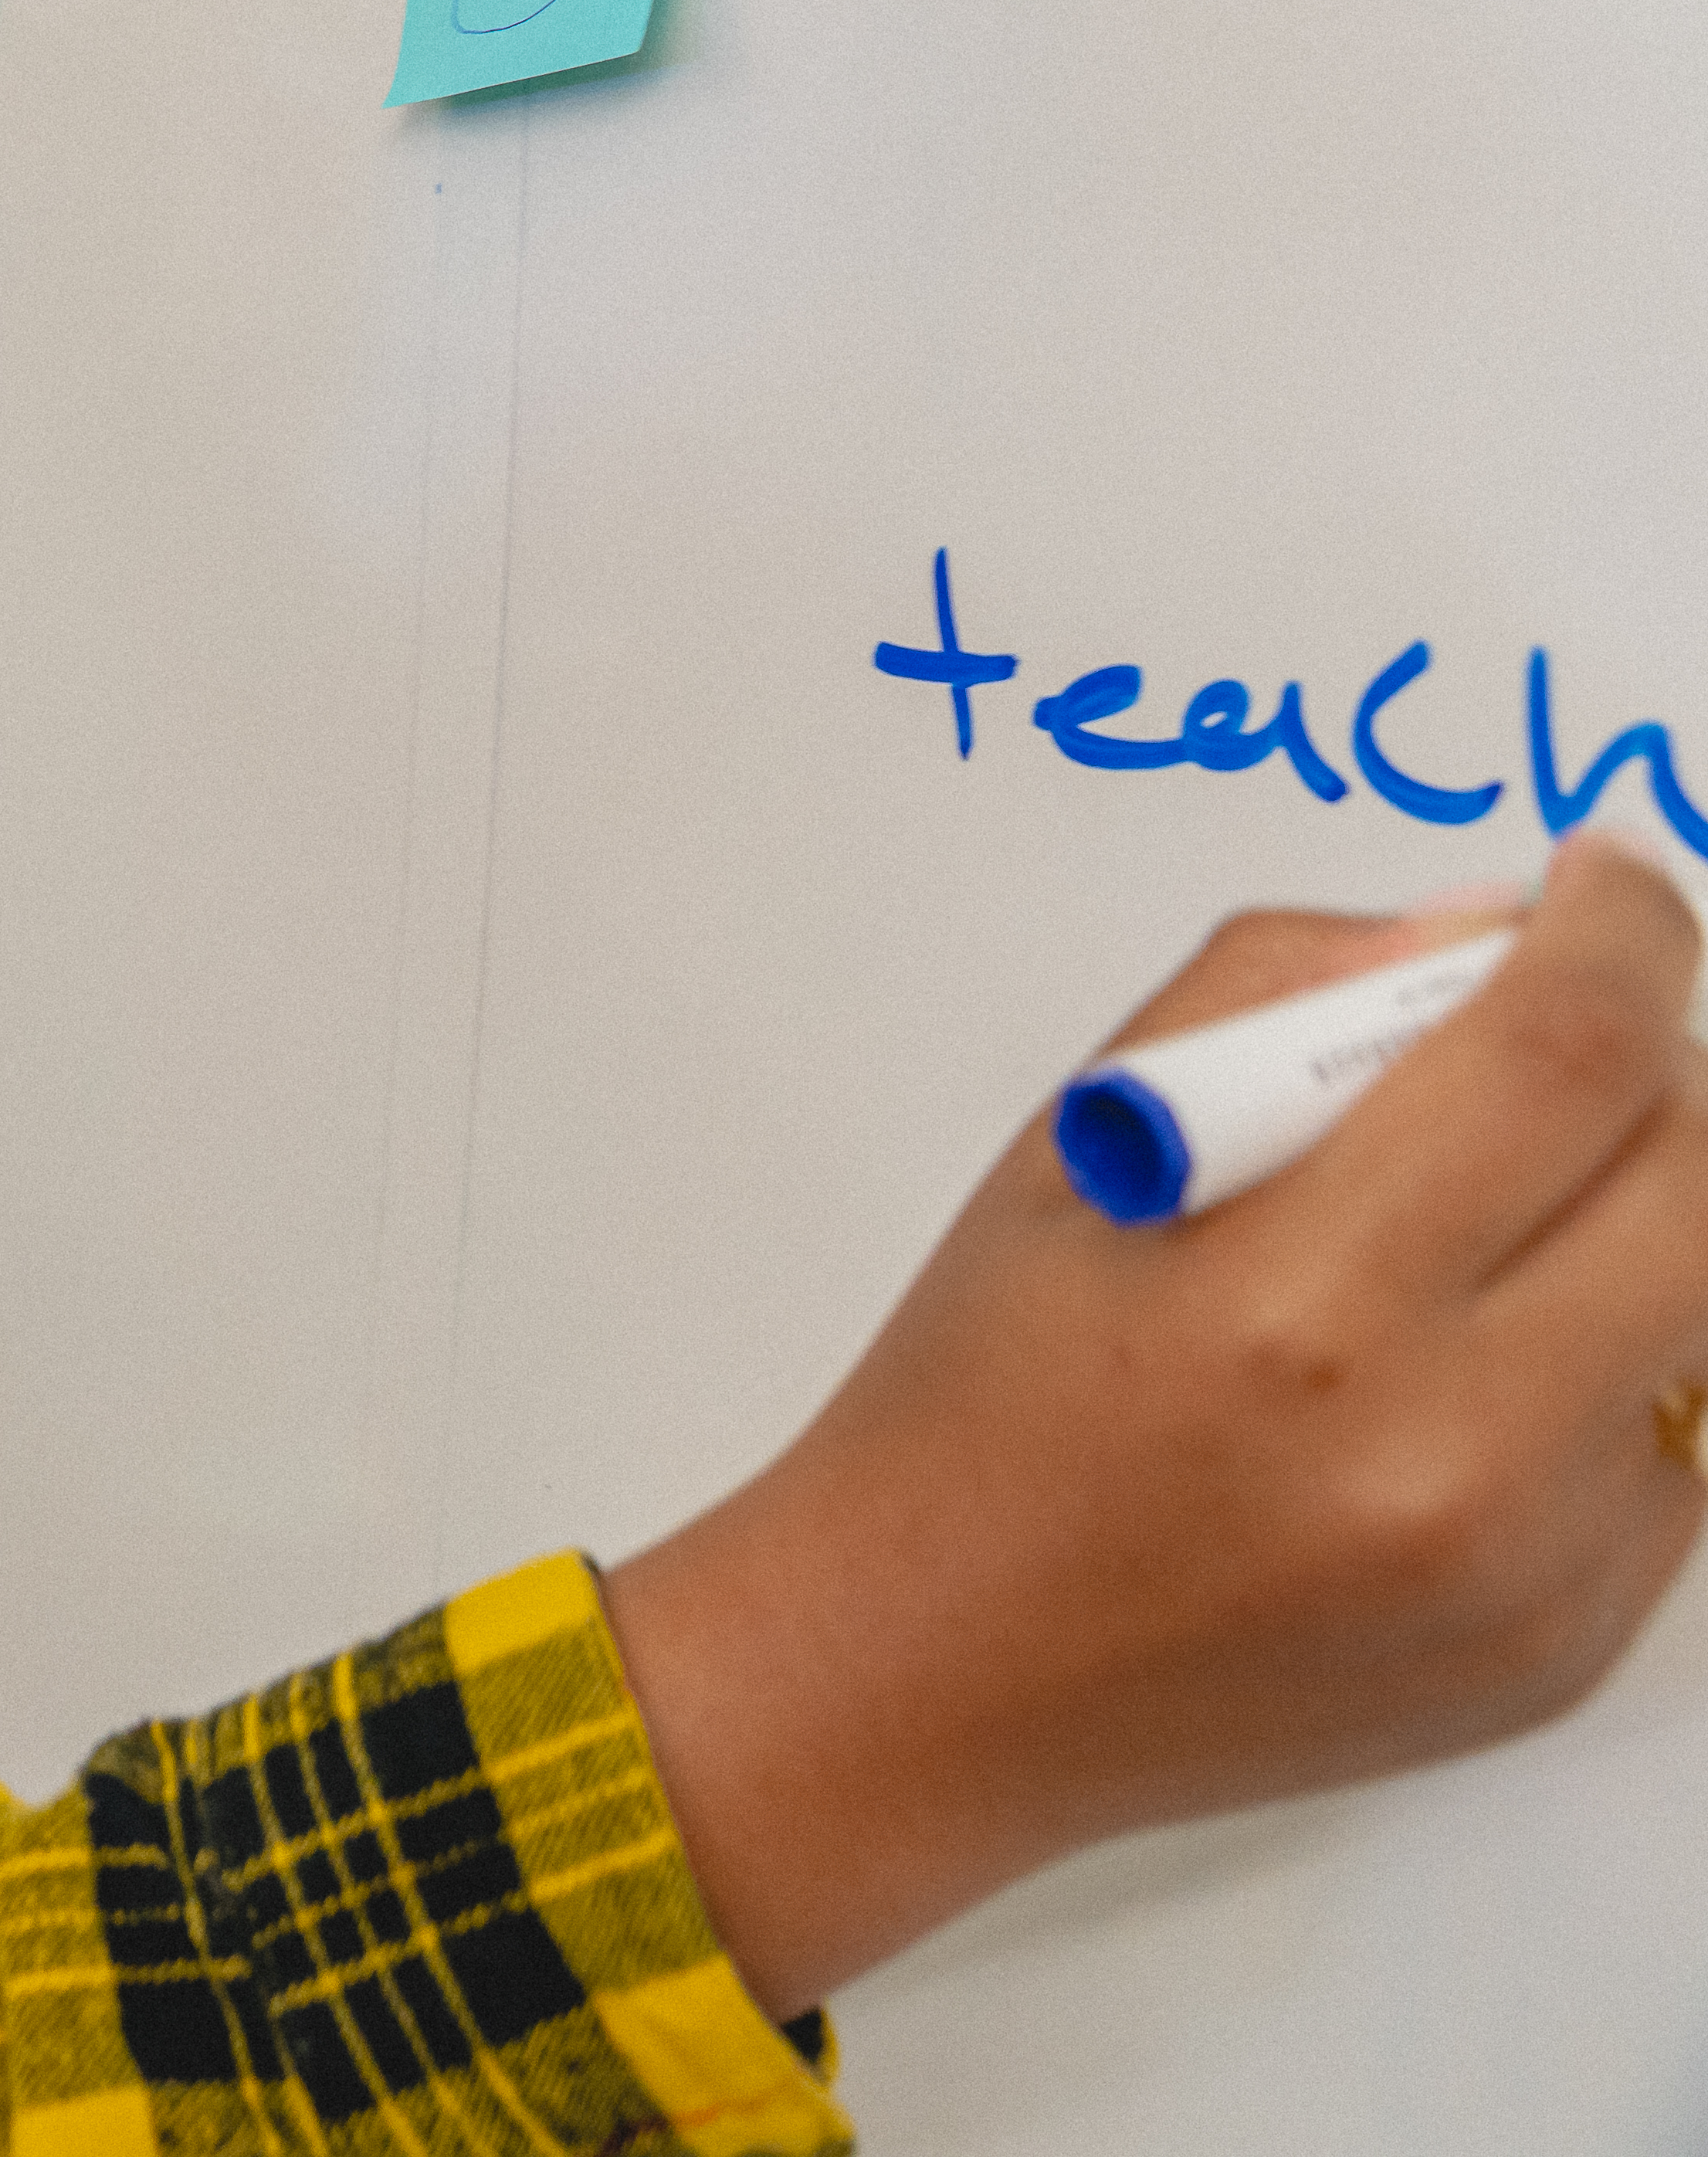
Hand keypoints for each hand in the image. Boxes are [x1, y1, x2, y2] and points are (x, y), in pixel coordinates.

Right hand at [603, 831, 1707, 2016]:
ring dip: (1632, 1221)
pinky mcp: (1566, 1649)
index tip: (1609, 887)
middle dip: (1655, 1068)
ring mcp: (1525, 1568)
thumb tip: (1483, 932)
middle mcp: (1440, 1449)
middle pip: (1696, 1179)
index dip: (1621, 931)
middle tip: (1562, 1048)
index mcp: (1290, 1300)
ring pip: (1704, 1312)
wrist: (933, 1676)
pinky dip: (1599, 1371)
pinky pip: (1673, 1448)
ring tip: (1487, 1227)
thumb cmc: (980, 1395)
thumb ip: (1275, 999)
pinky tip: (1455, 1382)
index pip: (1565, 1054)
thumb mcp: (1081, 1153)